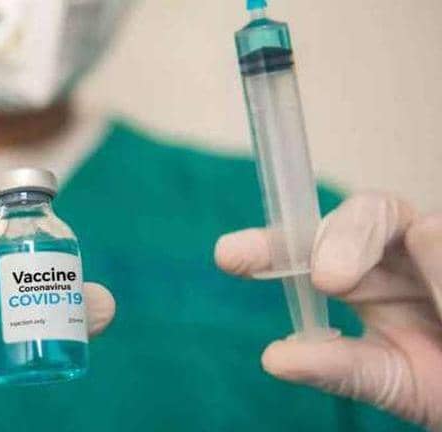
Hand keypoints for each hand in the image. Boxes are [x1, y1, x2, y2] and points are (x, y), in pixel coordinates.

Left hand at [215, 192, 441, 429]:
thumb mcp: (396, 382)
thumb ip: (343, 368)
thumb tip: (274, 358)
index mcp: (361, 278)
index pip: (309, 248)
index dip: (271, 246)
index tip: (229, 255)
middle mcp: (397, 252)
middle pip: (360, 214)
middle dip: (340, 239)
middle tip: (328, 279)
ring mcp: (441, 244)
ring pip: (423, 225)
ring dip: (418, 260)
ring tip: (421, 304)